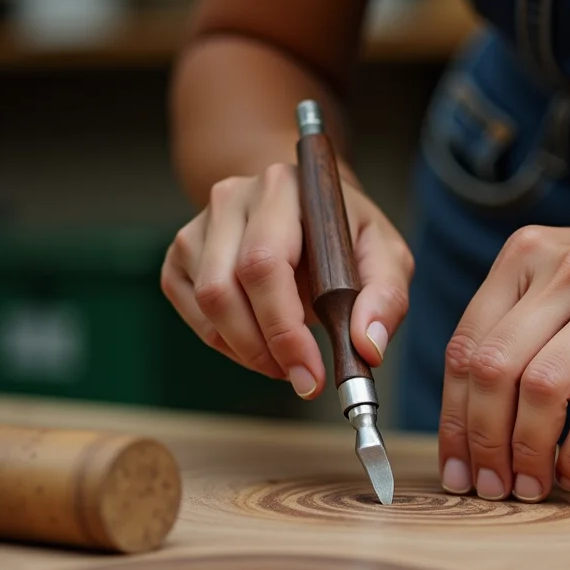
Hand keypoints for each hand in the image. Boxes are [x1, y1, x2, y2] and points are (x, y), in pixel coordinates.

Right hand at [161, 163, 412, 398]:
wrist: (308, 212)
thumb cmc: (347, 235)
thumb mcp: (386, 256)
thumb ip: (386, 297)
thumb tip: (367, 345)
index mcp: (284, 189)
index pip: (264, 262)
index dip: (282, 326)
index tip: (311, 373)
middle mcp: (233, 199)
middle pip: (224, 288)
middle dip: (263, 349)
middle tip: (302, 380)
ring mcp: (200, 225)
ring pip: (206, 304)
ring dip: (246, 350)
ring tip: (287, 363)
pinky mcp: (183, 254)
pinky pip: (192, 310)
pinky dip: (226, 343)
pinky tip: (260, 346)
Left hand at [438, 215, 569, 501]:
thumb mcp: (568, 273)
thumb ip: (515, 318)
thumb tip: (463, 408)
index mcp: (529, 254)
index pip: (466, 345)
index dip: (452, 415)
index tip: (454, 463)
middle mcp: (566, 272)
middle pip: (493, 371)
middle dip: (481, 441)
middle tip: (486, 485)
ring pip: (539, 392)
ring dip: (525, 452)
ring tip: (528, 485)